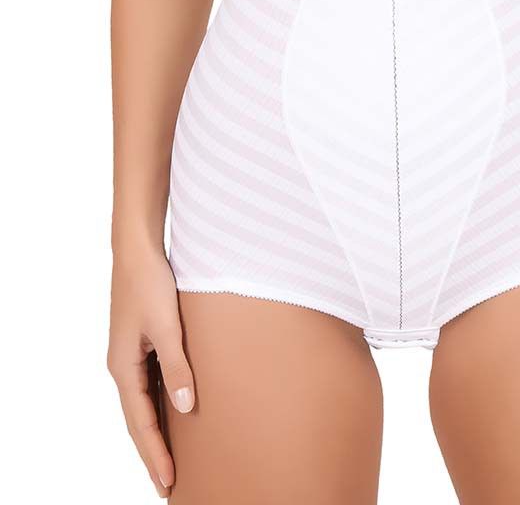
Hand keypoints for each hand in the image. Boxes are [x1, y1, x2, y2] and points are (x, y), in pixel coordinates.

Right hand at [107, 245, 194, 496]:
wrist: (138, 248)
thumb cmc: (150, 283)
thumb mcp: (168, 325)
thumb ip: (178, 366)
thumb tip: (186, 408)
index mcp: (123, 367)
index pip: (139, 423)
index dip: (154, 454)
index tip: (167, 483)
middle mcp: (123, 365)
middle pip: (138, 419)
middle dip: (152, 452)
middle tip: (168, 484)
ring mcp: (132, 354)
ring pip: (145, 402)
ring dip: (157, 430)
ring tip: (172, 458)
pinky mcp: (142, 341)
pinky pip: (151, 383)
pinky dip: (161, 404)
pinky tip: (176, 412)